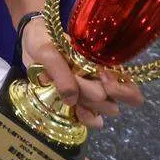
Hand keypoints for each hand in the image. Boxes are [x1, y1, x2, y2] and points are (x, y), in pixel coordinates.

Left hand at [20, 17, 143, 127]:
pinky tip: (74, 112)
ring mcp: (89, 95)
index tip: (102, 77)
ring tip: (69, 94)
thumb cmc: (44, 41)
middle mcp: (101, 82)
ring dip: (86, 107)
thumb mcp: (48, 51)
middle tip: (75, 82)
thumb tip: (72, 100)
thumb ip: (60, 72)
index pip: (129, 87)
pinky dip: (82, 118)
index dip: (121, 90)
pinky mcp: (75, 104)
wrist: (30, 44)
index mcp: (103, 65)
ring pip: (99, 113)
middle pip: (112, 104)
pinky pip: (87, 119)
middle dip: (92, 97)